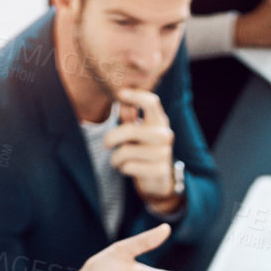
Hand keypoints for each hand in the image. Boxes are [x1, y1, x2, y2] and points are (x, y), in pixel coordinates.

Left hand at [106, 89, 178, 206]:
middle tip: (106, 144)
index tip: (120, 93)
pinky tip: (128, 168)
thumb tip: (122, 103)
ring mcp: (164, 153)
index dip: (135, 96)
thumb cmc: (143, 148)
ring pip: (126, 152)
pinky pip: (129, 167)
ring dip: (116, 158)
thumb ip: (129, 117)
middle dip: (111, 138)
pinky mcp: (160, 170)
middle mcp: (164, 135)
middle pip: (130, 130)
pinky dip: (123, 168)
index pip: (151, 103)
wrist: (158, 176)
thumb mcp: (137, 131)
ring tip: (118, 160)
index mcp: (159, 120)